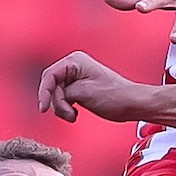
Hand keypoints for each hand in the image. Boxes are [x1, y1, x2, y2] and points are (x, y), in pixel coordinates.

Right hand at [37, 51, 152, 123]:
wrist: (132, 104)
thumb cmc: (115, 96)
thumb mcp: (83, 94)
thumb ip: (62, 92)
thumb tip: (52, 95)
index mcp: (75, 61)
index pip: (49, 76)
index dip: (44, 93)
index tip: (43, 109)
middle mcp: (74, 66)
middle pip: (51, 86)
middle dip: (57, 103)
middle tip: (69, 114)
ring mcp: (76, 77)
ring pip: (56, 94)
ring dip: (62, 108)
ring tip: (74, 115)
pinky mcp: (79, 88)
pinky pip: (64, 98)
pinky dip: (66, 108)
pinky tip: (76, 113)